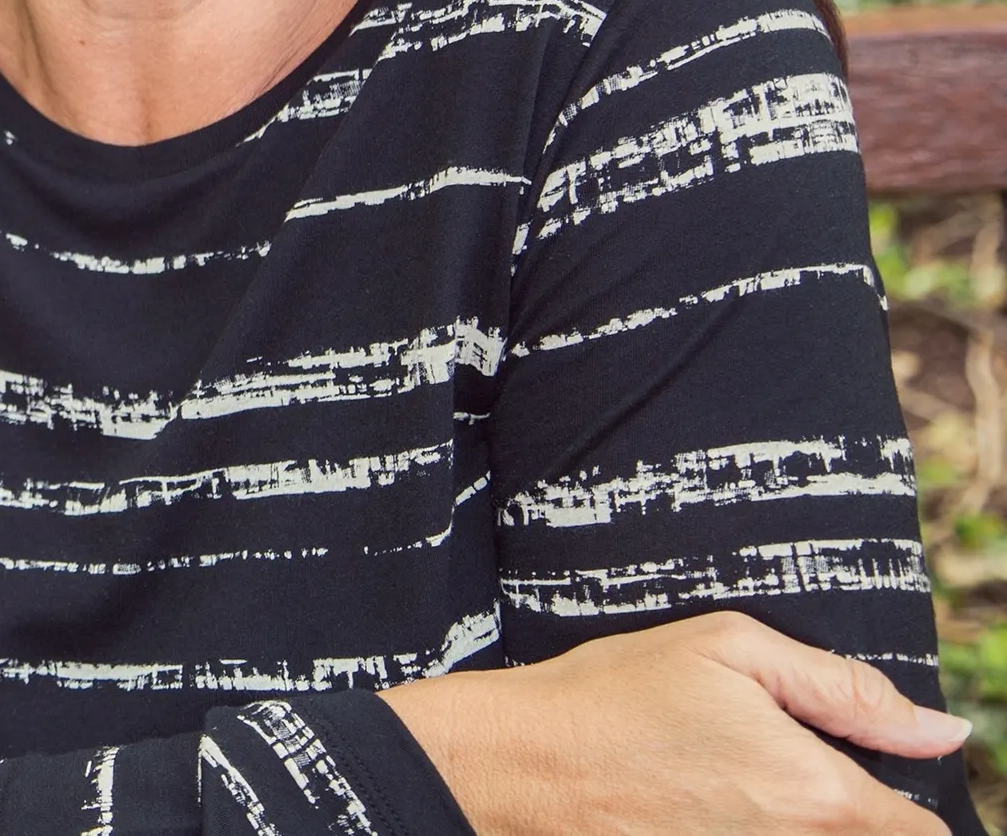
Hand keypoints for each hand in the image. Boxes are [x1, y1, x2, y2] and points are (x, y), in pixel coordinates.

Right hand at [380, 610, 968, 834]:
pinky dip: (754, 832)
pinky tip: (709, 806)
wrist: (527, 764)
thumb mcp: (730, 648)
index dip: (906, 799)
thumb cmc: (619, 694)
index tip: (867, 770)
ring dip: (800, 825)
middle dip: (852, 813)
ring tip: (740, 784)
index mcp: (816, 794)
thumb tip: (938, 731)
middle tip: (788, 767)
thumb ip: (843, 688)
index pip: (919, 831)